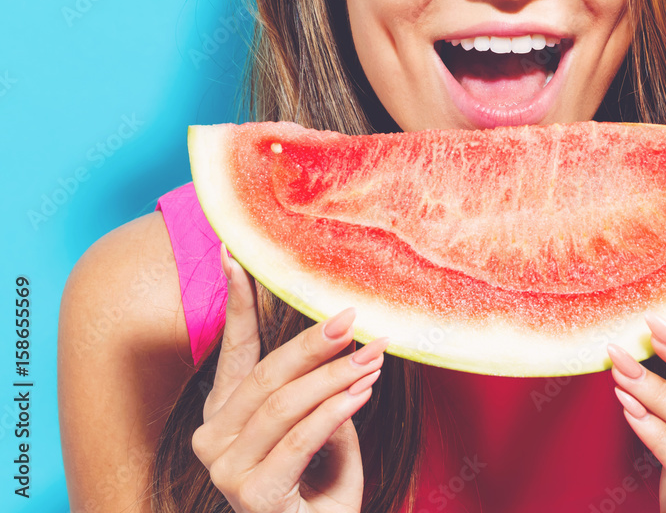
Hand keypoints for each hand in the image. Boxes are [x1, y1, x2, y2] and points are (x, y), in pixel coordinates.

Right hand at [191, 242, 388, 512]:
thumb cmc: (322, 484)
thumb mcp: (323, 422)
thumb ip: (319, 385)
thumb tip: (340, 335)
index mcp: (226, 413)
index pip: (234, 350)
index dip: (236, 303)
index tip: (235, 254)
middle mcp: (214, 438)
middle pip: (268, 374)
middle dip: (315, 343)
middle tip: (353, 318)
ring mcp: (225, 469)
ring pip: (285, 404)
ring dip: (336, 377)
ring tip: (374, 358)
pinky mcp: (250, 495)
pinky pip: (298, 440)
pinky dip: (333, 412)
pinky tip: (362, 392)